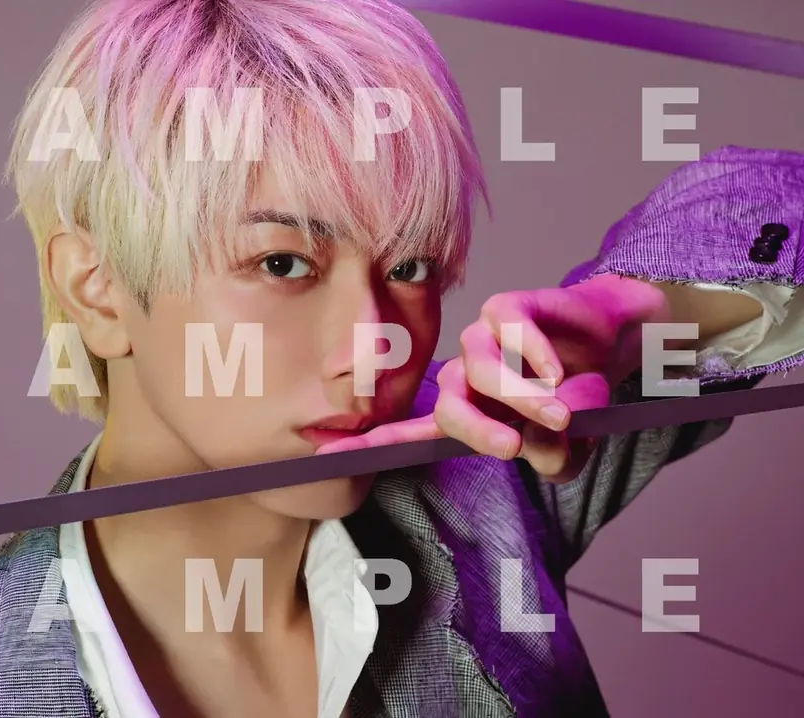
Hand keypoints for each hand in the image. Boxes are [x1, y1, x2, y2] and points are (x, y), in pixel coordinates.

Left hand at [317, 274, 670, 482]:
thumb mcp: (570, 444)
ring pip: (482, 370)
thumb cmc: (576, 397)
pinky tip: (555, 368)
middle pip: (448, 408)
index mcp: (467, 413)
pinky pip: (506, 328)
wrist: (611, 344)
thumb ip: (554, 456)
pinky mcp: (506, 309)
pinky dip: (533, 351)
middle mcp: (464, 377)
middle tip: (513, 447)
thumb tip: (538, 449)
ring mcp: (481, 340)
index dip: (371, 445)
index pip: (412, 434)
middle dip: (480, 431)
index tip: (328, 455)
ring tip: (559, 412)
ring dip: (521, 396)